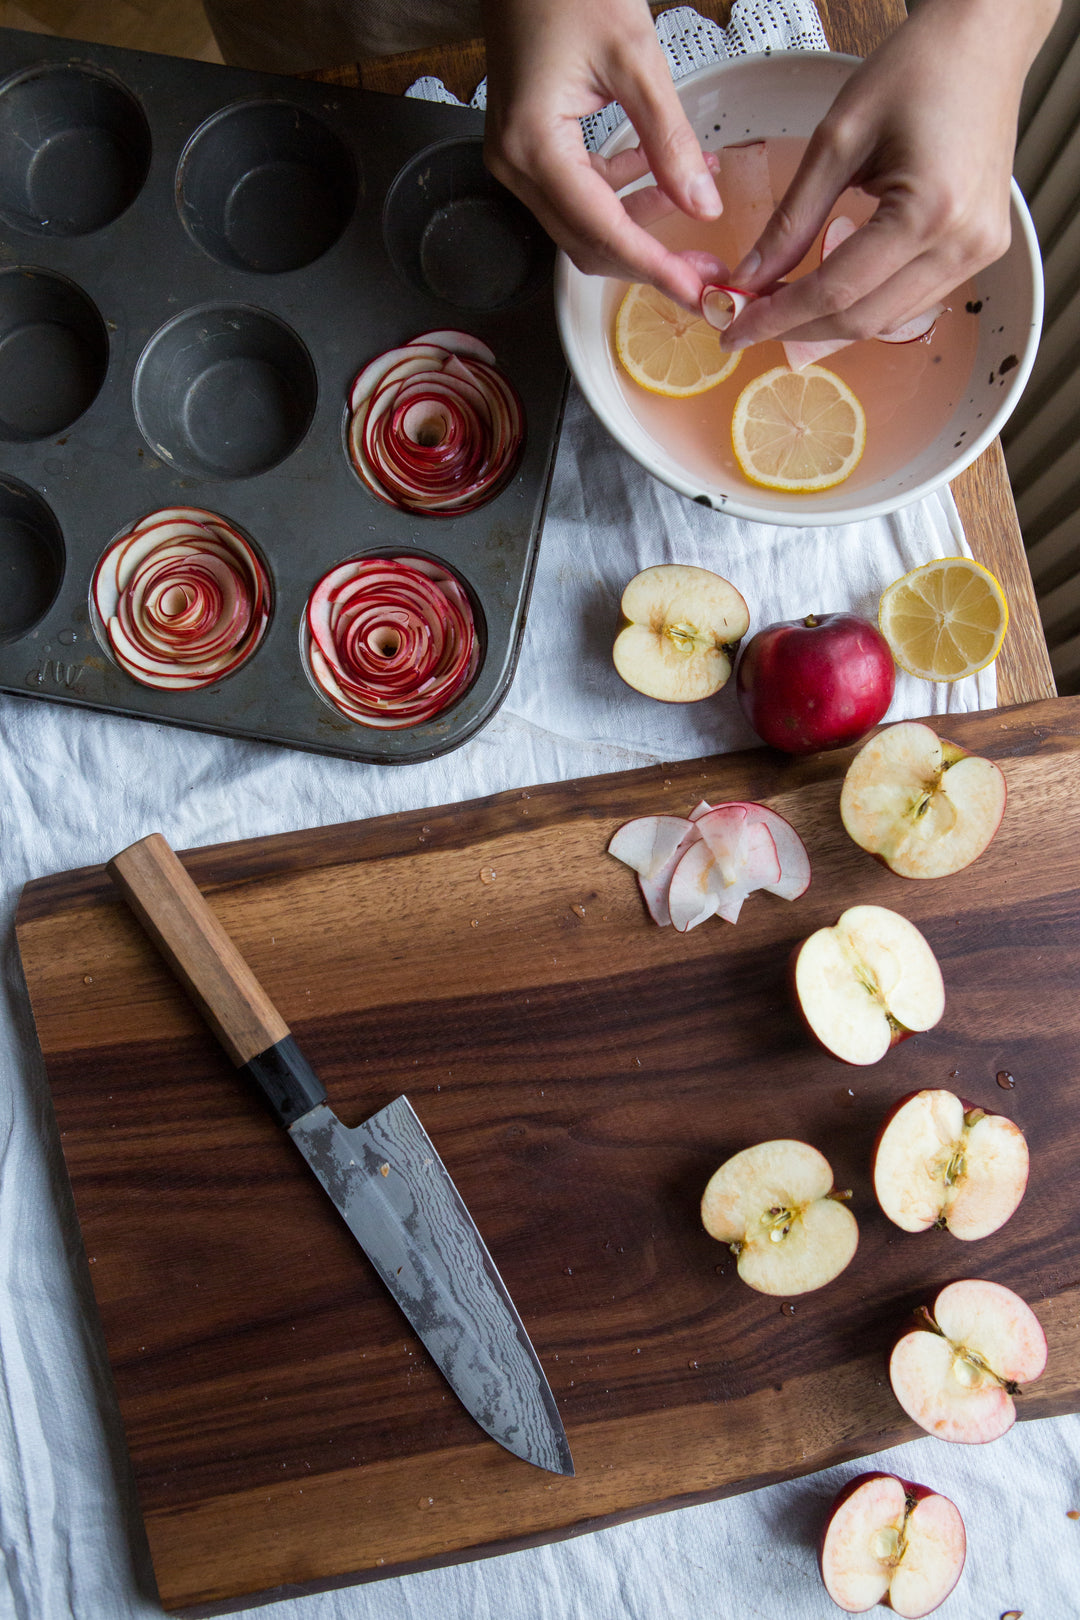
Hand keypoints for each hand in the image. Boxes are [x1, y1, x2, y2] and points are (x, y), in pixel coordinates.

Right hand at [481, 0, 725, 308]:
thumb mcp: (634, 58)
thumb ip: (670, 139)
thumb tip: (702, 205)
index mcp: (534, 148)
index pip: (602, 233)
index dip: (655, 269)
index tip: (698, 292)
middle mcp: (516, 166)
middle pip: (589, 245)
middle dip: (651, 262)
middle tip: (707, 270)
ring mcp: (518, 161)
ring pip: (585, 226)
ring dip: (642, 228)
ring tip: (697, 217)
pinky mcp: (530, 148)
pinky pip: (579, 194)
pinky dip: (622, 196)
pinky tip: (664, 180)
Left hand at [723, 0, 1058, 350]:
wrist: (985, 41)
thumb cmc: (917, 69)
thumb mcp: (837, 139)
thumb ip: (791, 219)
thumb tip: (749, 277)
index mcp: (929, 211)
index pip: (837, 290)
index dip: (777, 316)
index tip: (733, 327)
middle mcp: (962, 244)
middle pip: (861, 319)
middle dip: (797, 329)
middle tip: (746, 324)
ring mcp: (978, 252)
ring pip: (886, 320)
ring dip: (829, 323)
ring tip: (780, 309)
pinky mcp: (981, 250)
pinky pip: (910, 301)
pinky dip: (864, 304)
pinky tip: (828, 293)